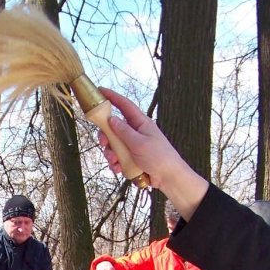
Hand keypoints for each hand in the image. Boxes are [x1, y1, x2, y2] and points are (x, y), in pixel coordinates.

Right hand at [97, 88, 208, 206]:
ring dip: (110, 153)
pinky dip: (115, 163)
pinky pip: (118, 157)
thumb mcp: (139, 143)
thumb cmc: (159, 157)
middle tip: (103, 143)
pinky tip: (118, 169)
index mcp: (140, 123)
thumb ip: (123, 131)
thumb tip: (111, 119)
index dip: (112, 97)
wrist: (169, 178)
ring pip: (113, 144)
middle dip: (106, 136)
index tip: (100, 91)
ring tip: (115, 162)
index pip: (125, 105)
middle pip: (114, 128)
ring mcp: (133, 145)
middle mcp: (136, 132)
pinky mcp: (131, 158)